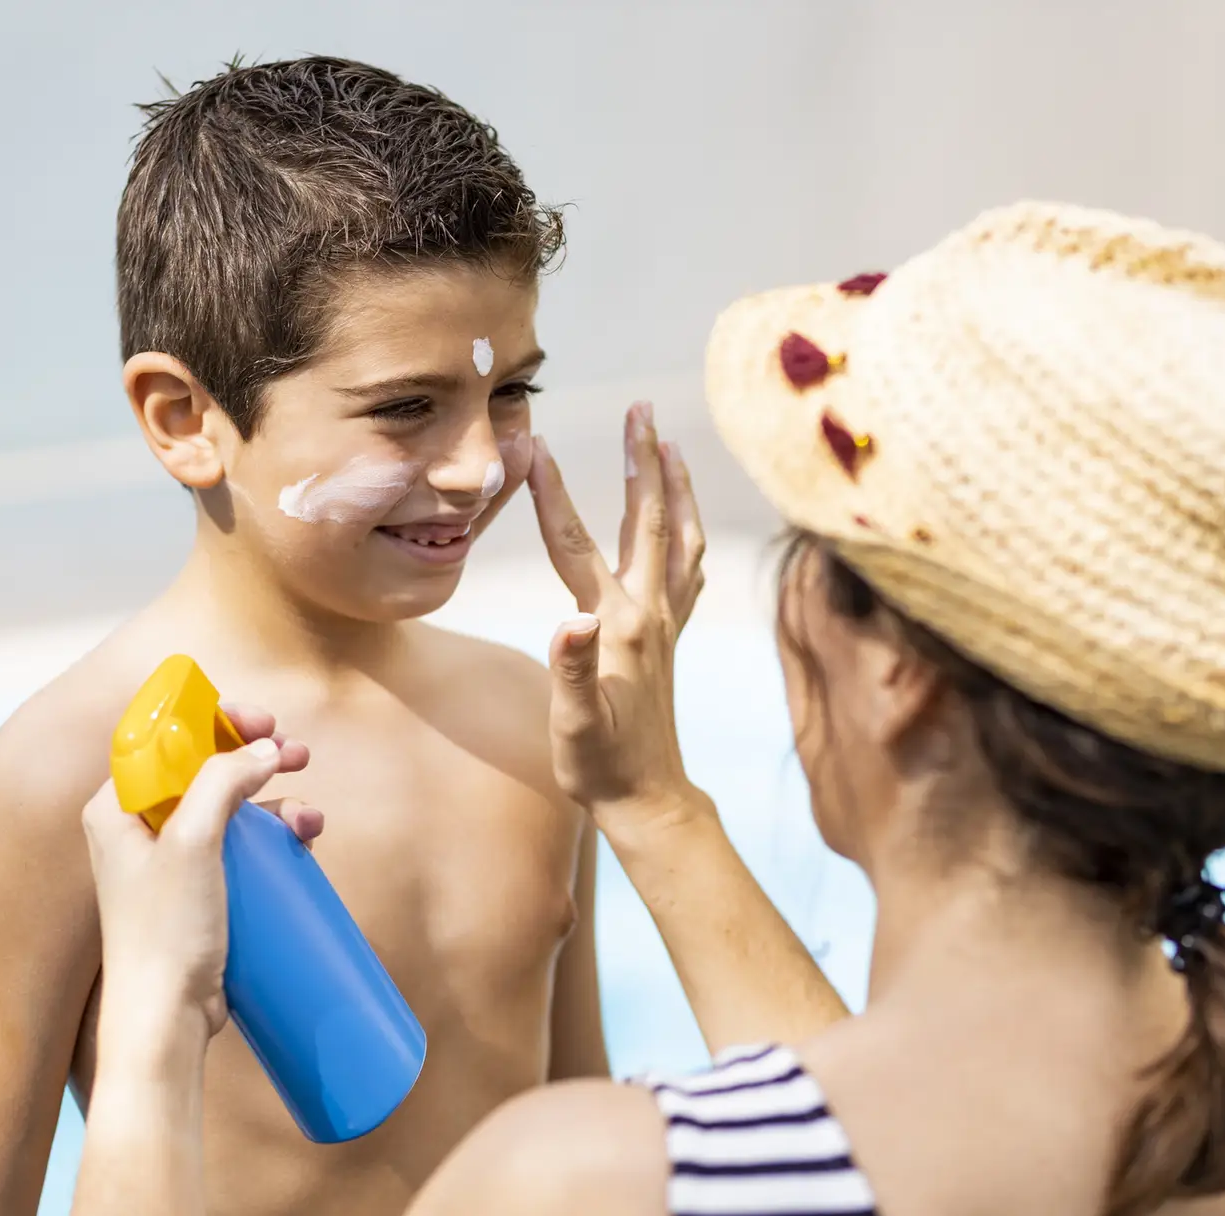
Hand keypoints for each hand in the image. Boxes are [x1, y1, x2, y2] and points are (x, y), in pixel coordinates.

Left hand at [80, 705, 322, 1043]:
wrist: (165, 1019)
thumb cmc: (164, 932)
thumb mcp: (193, 842)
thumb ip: (222, 782)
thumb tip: (264, 748)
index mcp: (116, 808)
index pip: (163, 740)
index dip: (214, 722)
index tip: (260, 721)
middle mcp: (138, 830)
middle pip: (203, 770)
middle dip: (255, 759)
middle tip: (297, 754)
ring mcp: (170, 863)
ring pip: (230, 809)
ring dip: (275, 801)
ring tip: (309, 816)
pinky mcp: (199, 893)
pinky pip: (241, 848)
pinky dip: (274, 837)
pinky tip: (302, 841)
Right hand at [528, 401, 708, 836]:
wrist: (648, 798)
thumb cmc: (600, 765)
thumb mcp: (572, 723)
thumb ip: (570, 670)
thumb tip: (569, 620)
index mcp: (615, 625)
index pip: (576, 544)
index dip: (553, 494)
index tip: (536, 444)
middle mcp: (648, 614)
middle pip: (649, 520)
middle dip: (642, 459)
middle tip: (641, 407)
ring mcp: (666, 624)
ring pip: (680, 537)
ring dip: (674, 486)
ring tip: (670, 444)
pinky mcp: (671, 639)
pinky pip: (688, 569)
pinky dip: (688, 533)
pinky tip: (684, 525)